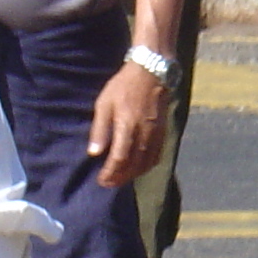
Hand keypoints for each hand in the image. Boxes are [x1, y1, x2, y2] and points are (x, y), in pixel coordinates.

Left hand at [89, 61, 169, 187]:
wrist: (151, 73)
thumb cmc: (123, 86)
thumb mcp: (104, 104)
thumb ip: (100, 129)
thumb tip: (94, 153)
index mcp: (127, 126)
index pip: (120, 159)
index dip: (111, 173)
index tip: (101, 180)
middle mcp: (144, 133)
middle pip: (134, 165)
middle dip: (120, 177)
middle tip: (109, 183)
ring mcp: (156, 134)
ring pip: (146, 163)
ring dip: (133, 175)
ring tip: (121, 178)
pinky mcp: (163, 132)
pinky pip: (156, 156)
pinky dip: (146, 166)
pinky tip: (138, 168)